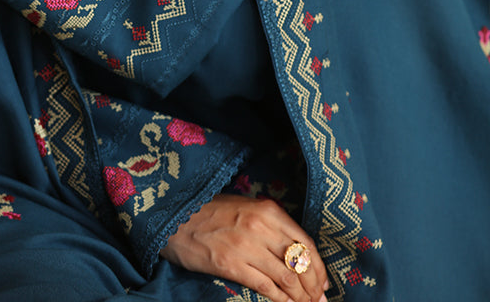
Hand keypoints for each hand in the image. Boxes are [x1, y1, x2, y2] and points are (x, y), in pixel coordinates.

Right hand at [161, 195, 328, 301]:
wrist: (175, 215)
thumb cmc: (211, 212)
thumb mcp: (246, 208)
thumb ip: (271, 226)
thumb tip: (296, 254)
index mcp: (268, 210)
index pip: (306, 243)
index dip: (319, 267)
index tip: (323, 282)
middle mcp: (261, 227)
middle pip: (300, 263)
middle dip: (314, 286)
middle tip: (319, 300)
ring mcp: (246, 246)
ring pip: (287, 278)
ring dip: (301, 297)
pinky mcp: (231, 265)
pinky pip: (266, 287)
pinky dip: (281, 300)